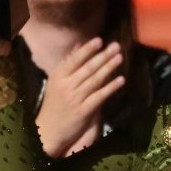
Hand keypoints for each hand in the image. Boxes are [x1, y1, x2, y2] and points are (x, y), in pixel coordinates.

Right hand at [35, 37, 124, 157]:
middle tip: (116, 45)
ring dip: (109, 68)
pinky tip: (121, 80)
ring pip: (95, 80)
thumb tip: (79, 44)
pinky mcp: (84, 111)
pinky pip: (100, 96)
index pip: (74, 60)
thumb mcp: (57, 80)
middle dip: (103, 56)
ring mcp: (75, 98)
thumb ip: (68, 62)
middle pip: (87, 68)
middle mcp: (66, 86)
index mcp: (58, 76)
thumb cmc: (55, 101)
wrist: (48, 129)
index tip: (99, 40)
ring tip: (120, 57)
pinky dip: (111, 87)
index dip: (87, 50)